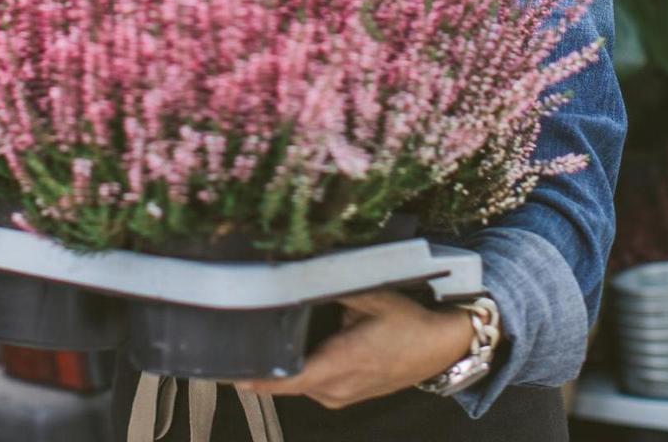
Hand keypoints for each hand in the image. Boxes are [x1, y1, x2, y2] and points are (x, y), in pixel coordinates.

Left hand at [232, 289, 477, 409]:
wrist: (441, 347)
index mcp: (341, 364)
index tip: (227, 367)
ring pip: (295, 384)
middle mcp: (336, 388)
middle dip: (260, 363)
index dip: (255, 375)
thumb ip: (331, 284)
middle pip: (283, 383)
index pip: (286, 379)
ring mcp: (339, 396)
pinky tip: (290, 348)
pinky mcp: (342, 396)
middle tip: (233, 338)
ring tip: (261, 338)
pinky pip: (309, 385)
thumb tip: (297, 270)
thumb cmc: (409, 322)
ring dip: (279, 366)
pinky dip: (296, 370)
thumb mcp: (371, 295)